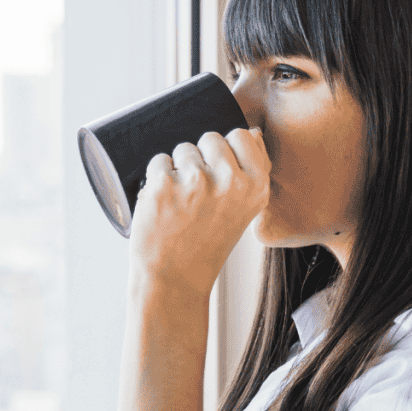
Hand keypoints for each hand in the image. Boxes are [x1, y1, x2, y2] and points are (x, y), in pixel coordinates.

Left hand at [128, 127, 270, 302]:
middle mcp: (231, 181)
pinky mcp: (164, 185)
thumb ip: (251, 172)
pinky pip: (158, 161)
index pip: (242, 135)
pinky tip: (163, 205)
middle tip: (197, 196)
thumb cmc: (207, 243)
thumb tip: (252, 131)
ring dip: (177, 170)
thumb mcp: (244, 210)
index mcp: (256, 186)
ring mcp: (197, 182)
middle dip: (200, 159)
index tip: (218, 175)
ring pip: (183, 149)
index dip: (225, 150)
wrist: (175, 279)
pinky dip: (155, 179)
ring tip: (180, 203)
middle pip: (210, 138)